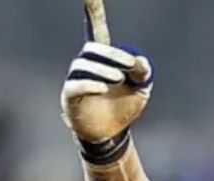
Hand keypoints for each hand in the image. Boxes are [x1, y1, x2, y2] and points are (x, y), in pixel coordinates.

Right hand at [60, 0, 153, 144]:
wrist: (112, 135)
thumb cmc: (124, 108)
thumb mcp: (141, 89)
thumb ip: (143, 72)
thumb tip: (139, 61)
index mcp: (104, 59)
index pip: (96, 29)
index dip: (93, 11)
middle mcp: (86, 65)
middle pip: (93, 47)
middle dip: (112, 54)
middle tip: (130, 66)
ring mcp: (75, 80)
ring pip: (83, 65)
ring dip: (104, 69)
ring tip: (118, 79)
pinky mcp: (70, 97)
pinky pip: (75, 85)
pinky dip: (90, 84)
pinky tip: (104, 88)